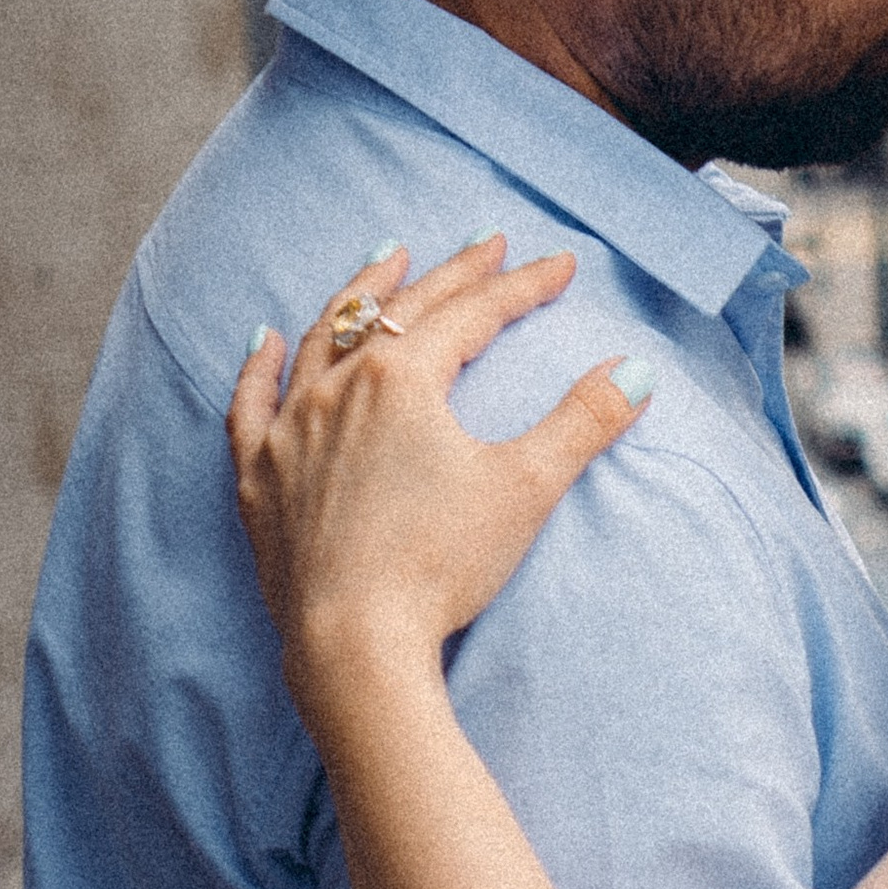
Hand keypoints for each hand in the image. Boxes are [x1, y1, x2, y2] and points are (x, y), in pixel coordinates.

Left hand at [228, 243, 648, 724]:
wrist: (353, 643)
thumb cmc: (440, 566)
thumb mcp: (526, 487)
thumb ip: (583, 420)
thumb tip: (636, 369)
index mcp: (402, 379)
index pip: (473, 314)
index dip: (523, 286)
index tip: (561, 267)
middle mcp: (338, 388)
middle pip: (400, 309)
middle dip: (451, 274)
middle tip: (486, 245)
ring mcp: (290, 430)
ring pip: (321, 338)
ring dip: (359, 293)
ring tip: (386, 259)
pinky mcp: (258, 476)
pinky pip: (251, 402)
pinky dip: (260, 365)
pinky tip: (265, 339)